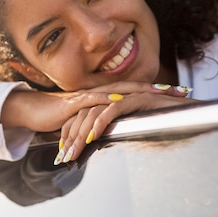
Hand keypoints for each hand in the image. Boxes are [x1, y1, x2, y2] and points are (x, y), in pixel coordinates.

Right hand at [0, 82, 195, 161]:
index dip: (157, 92)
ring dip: (140, 92)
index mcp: (106, 96)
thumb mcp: (90, 120)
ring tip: (159, 93)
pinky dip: (107, 100)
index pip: (136, 92)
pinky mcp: (75, 103)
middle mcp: (101, 92)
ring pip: (119, 91)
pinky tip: (120, 100)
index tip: (179, 94)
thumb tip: (123, 128)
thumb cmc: (63, 117)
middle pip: (135, 88)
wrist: (36, 111)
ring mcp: (89, 96)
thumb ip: (106, 121)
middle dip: (158, 89)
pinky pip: (93, 100)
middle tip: (181, 91)